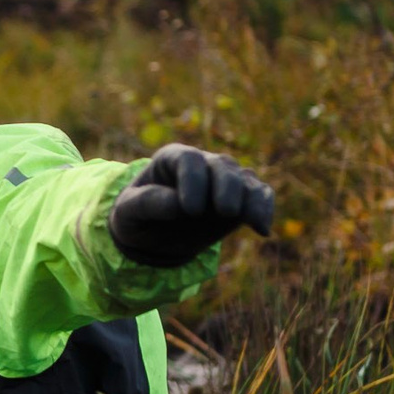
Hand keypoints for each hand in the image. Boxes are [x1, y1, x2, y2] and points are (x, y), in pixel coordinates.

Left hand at [109, 145, 275, 267]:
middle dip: (227, 187)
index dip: (193, 181)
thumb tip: (177, 205)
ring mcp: (225, 180)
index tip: (190, 210)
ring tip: (253, 222)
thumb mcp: (129, 212)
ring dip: (251, 199)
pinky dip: (264, 210)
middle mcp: (203, 164)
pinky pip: (261, 196)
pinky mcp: (241, 199)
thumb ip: (148, 203)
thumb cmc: (137, 217)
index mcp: (173, 158)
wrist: (154, 235)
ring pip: (246, 179)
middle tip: (225, 211)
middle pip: (222, 165)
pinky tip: (263, 230)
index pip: (189, 160)